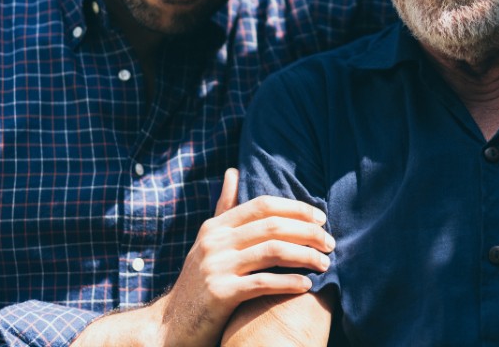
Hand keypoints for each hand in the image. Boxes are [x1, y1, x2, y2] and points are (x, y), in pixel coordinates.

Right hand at [71, 169, 332, 346]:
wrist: (168, 327)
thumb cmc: (198, 282)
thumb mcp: (209, 242)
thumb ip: (225, 209)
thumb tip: (233, 171)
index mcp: (216, 226)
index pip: (263, 205)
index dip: (295, 208)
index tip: (320, 217)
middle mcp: (215, 241)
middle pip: (272, 226)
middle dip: (307, 232)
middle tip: (331, 242)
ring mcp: (216, 266)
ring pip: (272, 251)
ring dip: (305, 255)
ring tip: (325, 263)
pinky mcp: (219, 294)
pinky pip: (263, 282)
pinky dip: (288, 281)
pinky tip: (307, 284)